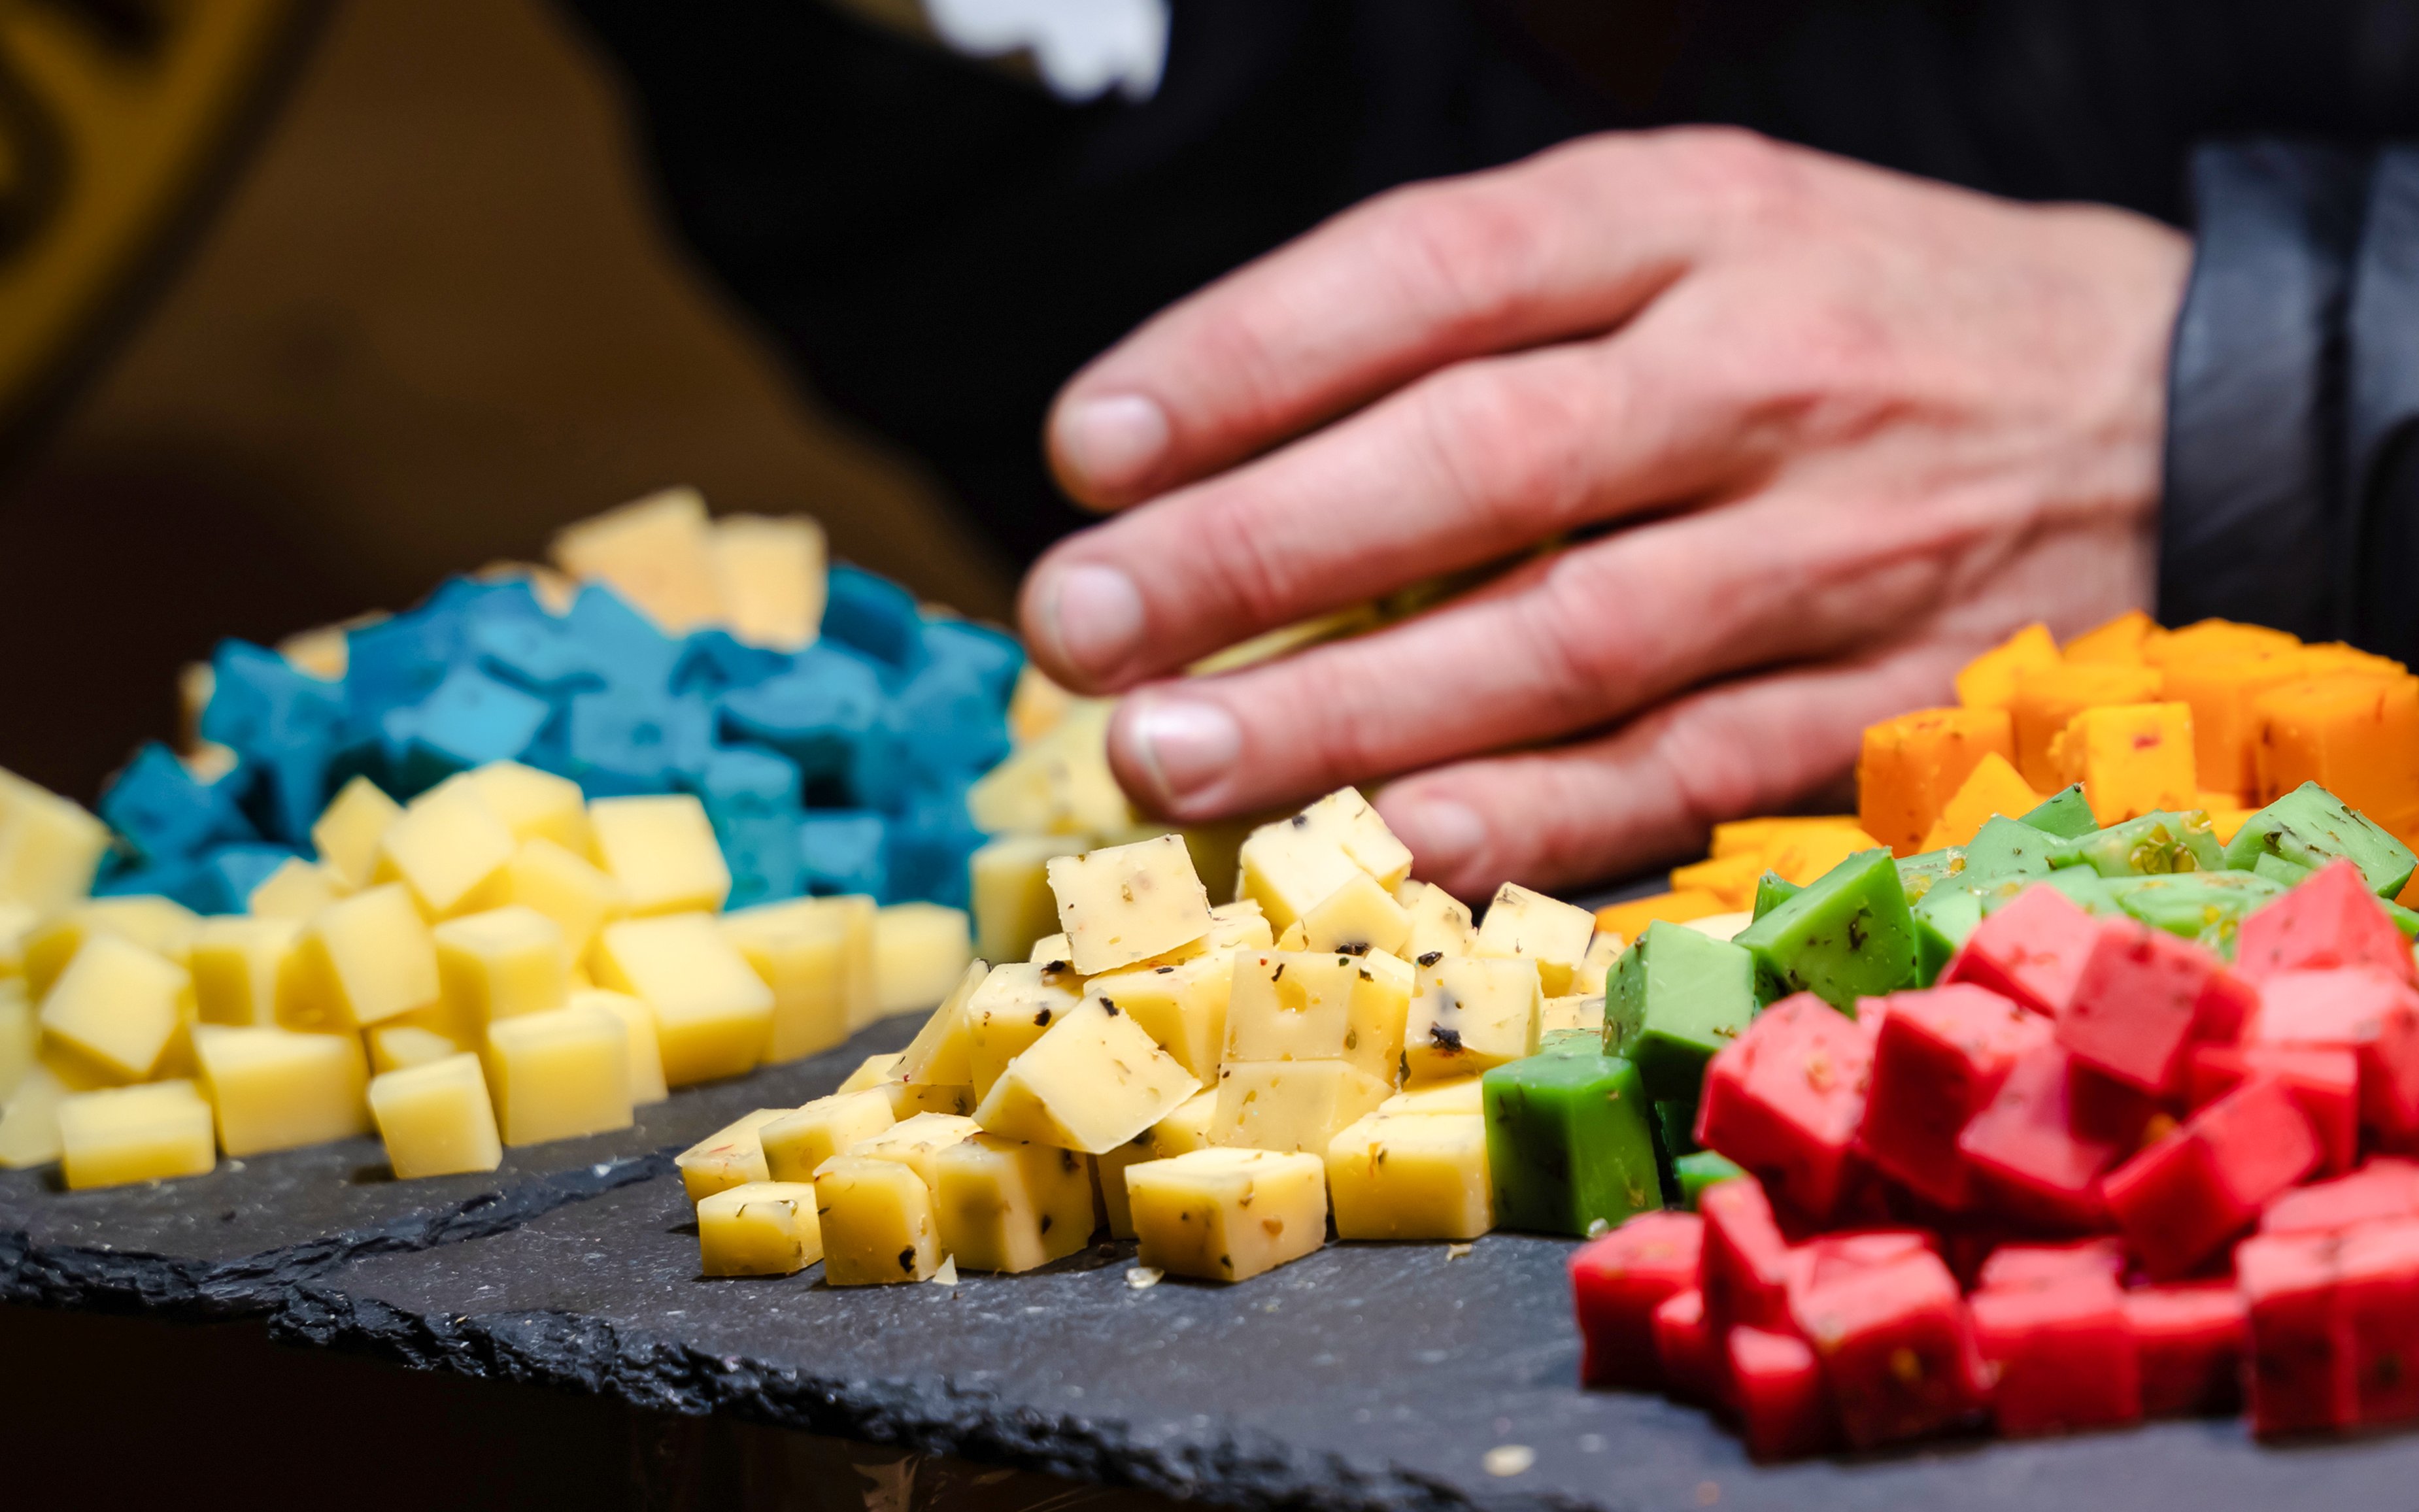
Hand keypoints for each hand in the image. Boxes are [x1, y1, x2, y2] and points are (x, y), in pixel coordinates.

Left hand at [1017, 127, 2191, 899]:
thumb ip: (1499, 315)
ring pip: (1561, 638)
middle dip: (1255, 550)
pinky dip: (1526, 816)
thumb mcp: (1698, 230)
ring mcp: (1833, 546)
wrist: (2175, 399)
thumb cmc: (1862, 316)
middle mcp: (1759, 370)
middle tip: (1082, 625)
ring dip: (1349, 712)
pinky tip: (1382, 841)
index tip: (1088, 448)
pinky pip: (1681, 766)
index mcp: (1690, 220)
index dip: (1243, 361)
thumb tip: (1234, 450)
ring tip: (1169, 759)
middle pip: (1475, 460)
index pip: (1433, 272)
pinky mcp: (1884, 700)